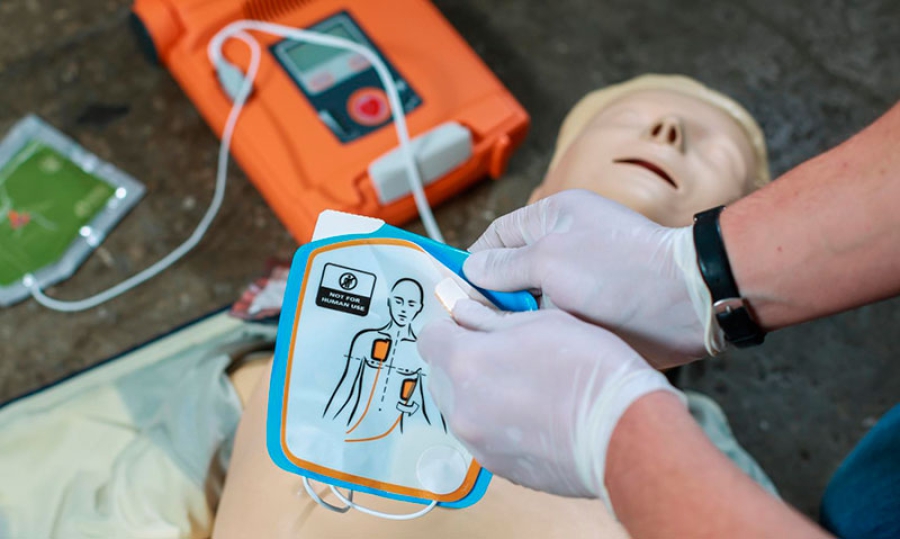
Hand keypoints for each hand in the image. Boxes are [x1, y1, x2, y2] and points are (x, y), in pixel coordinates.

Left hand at [417, 300, 679, 502]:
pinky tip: (531, 413)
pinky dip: (495, 422)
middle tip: (501, 353)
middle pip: (440, 375)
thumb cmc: (591, 369)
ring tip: (522, 385)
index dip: (449, 328)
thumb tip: (463, 312)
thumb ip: (491, 319)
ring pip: (459, 408)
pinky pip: (481, 436)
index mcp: (466, 362)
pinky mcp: (498, 467)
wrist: (625, 433)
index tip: (468, 325)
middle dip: (461, 361)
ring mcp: (478, 442)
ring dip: (476, 394)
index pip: (429, 338)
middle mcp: (461, 406)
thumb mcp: (542, 323)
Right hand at [464, 189, 723, 367]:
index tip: (451, 294)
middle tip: (471, 327)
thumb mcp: (551, 260)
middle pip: (509, 272)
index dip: (472, 264)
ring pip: (527, 303)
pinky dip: (539, 336)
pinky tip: (527, 352)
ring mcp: (576, 282)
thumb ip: (505, 266)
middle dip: (493, 297)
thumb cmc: (620, 271)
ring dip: (517, 321)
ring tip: (500, 343)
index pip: (496, 237)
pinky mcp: (588, 313)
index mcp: (552, 219)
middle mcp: (561, 248)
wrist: (685, 305)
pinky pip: (551, 323)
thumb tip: (472, 270)